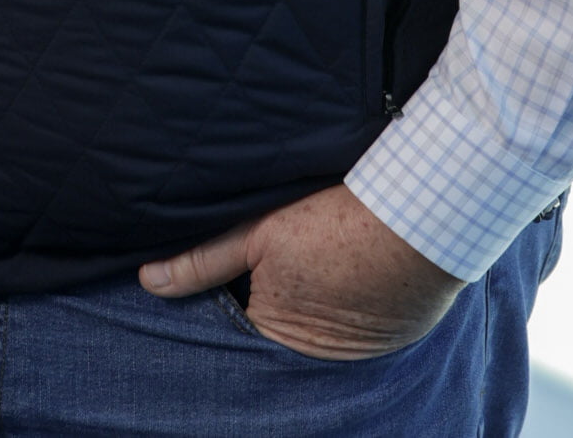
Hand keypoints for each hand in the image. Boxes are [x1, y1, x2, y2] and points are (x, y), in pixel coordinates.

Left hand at [139, 184, 461, 360]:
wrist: (423, 216)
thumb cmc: (337, 220)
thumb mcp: (261, 231)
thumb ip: (204, 259)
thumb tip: (149, 280)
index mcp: (278, 333)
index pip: (237, 327)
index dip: (233, 298)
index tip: (237, 274)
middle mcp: (317, 358)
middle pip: (278, 333)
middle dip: (273, 306)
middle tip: (288, 266)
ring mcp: (360, 352)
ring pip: (319, 332)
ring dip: (317, 307)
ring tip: (322, 266)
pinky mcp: (392, 337)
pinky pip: (359, 329)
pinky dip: (353, 306)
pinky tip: (353, 272)